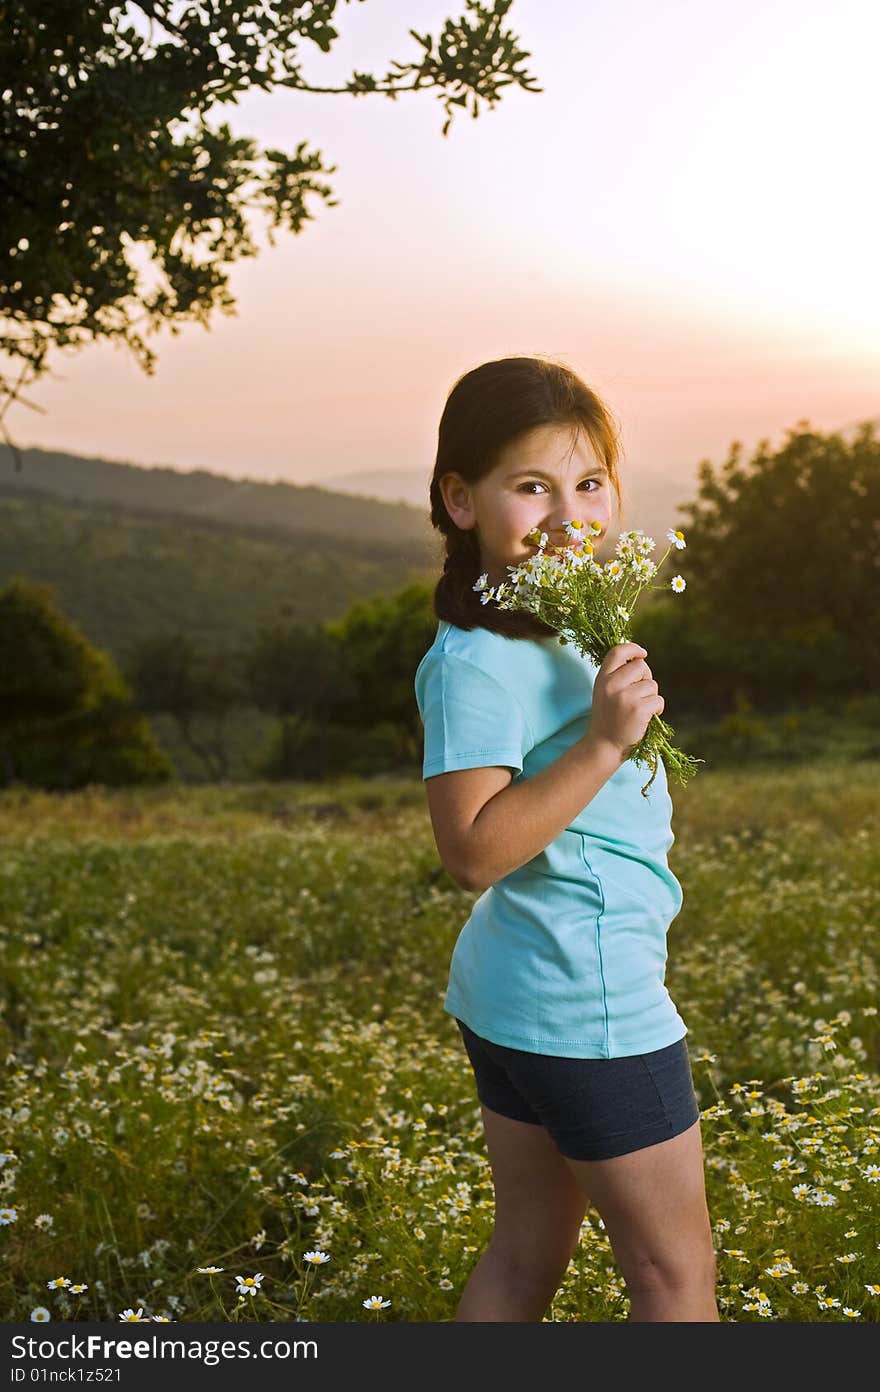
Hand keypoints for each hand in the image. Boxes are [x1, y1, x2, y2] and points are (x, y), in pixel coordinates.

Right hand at [585, 642, 664, 758]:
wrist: (604, 745)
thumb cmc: (608, 718)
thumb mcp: (604, 692)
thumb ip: (617, 676)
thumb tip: (641, 658)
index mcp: (602, 678)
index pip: (617, 651)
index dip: (633, 648)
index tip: (642, 653)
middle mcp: (612, 685)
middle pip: (641, 666)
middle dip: (646, 677)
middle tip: (641, 693)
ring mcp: (625, 697)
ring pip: (652, 685)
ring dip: (651, 696)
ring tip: (639, 709)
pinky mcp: (638, 710)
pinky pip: (658, 700)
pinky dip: (657, 709)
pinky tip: (647, 718)